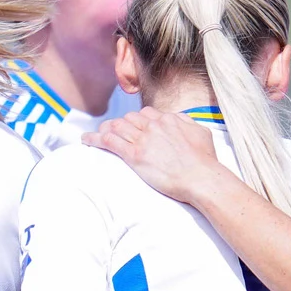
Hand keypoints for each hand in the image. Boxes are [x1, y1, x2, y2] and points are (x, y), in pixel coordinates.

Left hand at [85, 107, 228, 203]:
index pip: (146, 113)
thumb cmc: (205, 160)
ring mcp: (143, 139)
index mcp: (168, 119)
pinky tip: (86, 140)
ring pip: (116, 126)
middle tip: (115, 133)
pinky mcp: (135, 155)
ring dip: (106, 129)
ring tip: (98, 134)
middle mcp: (153, 125)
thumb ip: (187, 122)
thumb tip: (179, 119)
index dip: (138, 120)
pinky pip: (109, 141)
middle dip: (121, 124)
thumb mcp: (200, 132)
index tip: (135, 127)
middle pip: (129, 118)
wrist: (201, 177)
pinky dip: (95, 139)